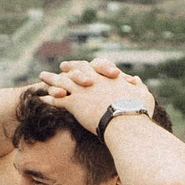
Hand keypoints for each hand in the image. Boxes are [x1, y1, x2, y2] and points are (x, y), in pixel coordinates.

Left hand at [33, 57, 154, 135]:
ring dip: (52, 79)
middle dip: (69, 68)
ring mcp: (82, 90)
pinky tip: (41, 98)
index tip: (86, 64)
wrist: (125, 120)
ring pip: (63, 81)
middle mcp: (94, 80)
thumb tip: (136, 80)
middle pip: (77, 70)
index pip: (95, 67)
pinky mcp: (74, 103)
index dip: (89, 65)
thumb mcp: (142, 95)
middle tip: (61, 66)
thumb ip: (138, 86)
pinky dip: (49, 98)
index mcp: (109, 77)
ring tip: (42, 77)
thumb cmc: (137, 110)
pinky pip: (57, 99)